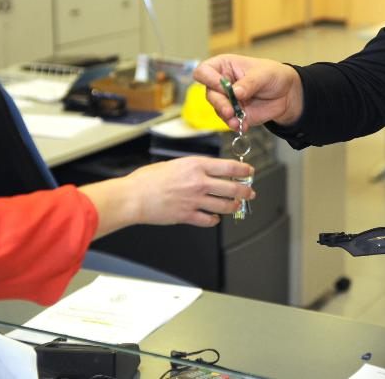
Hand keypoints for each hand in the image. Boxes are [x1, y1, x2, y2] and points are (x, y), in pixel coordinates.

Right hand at [80, 156, 255, 237]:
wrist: (134, 197)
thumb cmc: (147, 179)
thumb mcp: (173, 164)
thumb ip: (191, 167)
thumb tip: (204, 170)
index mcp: (196, 166)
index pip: (229, 166)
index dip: (243, 170)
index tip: (249, 172)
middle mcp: (199, 182)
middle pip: (232, 187)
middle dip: (245, 191)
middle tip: (250, 192)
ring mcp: (195, 200)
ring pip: (225, 205)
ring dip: (233, 206)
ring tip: (236, 205)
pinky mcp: (188, 215)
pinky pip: (209, 220)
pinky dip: (215, 220)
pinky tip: (215, 218)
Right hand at [194, 54, 303, 130]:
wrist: (286, 93)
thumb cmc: (273, 75)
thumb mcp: (263, 75)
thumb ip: (249, 83)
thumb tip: (235, 93)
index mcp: (224, 66)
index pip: (204, 71)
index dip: (208, 79)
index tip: (222, 87)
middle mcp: (221, 83)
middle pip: (209, 93)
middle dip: (219, 103)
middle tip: (230, 110)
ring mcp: (227, 100)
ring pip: (217, 109)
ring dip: (226, 116)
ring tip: (237, 121)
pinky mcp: (234, 114)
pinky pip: (228, 121)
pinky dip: (234, 124)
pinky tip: (243, 126)